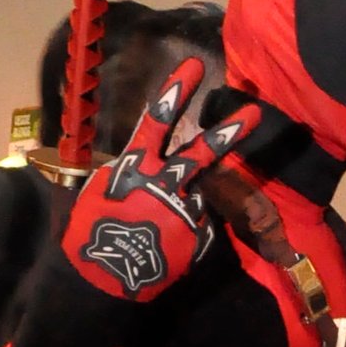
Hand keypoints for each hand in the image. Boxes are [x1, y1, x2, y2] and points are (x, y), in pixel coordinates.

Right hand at [59, 59, 260, 305]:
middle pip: (200, 152)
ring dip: (194, 196)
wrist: (101, 279)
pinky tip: (161, 245)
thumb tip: (144, 167)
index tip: (194, 67)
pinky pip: (194, 225)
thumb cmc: (91, 233)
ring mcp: (183, 209)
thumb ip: (130, 175)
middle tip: (254, 111)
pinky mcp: (194, 236)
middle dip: (228, 131)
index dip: (176, 92)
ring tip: (190, 196)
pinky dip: (183, 230)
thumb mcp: (103, 191)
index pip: (158, 120)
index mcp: (135, 165)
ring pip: (198, 192)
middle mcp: (164, 182)